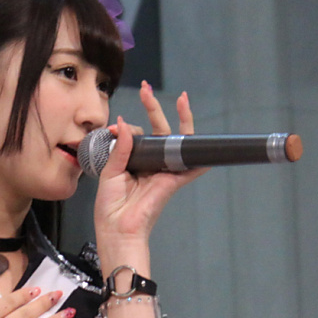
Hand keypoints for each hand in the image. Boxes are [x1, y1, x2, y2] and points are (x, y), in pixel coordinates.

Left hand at [94, 81, 205, 248]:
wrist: (117, 228)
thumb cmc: (110, 207)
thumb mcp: (109, 173)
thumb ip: (120, 149)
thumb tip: (124, 124)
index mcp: (133, 162)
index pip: (135, 136)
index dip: (126, 128)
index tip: (114, 126)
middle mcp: (149, 164)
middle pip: (158, 131)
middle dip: (154, 108)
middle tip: (147, 89)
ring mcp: (162, 171)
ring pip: (176, 141)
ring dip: (181, 119)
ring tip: (182, 99)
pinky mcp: (172, 182)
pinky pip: (191, 168)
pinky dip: (201, 157)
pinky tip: (207, 145)